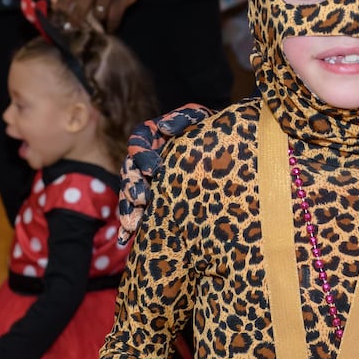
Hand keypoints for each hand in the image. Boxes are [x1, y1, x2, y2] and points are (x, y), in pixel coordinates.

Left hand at [55, 0, 150, 31]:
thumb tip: (57, 3)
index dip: (59, 11)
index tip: (58, 20)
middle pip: (79, 10)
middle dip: (75, 22)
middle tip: (75, 30)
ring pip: (98, 16)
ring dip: (97, 24)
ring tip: (96, 28)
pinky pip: (114, 18)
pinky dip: (111, 26)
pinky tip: (109, 29)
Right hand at [117, 105, 213, 247]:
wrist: (229, 148)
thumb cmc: (213, 129)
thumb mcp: (201, 118)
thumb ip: (183, 119)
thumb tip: (163, 127)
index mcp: (155, 136)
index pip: (139, 140)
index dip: (142, 154)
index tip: (153, 170)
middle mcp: (148, 157)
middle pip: (130, 170)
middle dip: (132, 186)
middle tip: (141, 200)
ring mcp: (150, 179)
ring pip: (131, 193)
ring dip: (130, 208)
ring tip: (134, 223)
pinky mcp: (157, 199)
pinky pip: (139, 212)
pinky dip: (132, 225)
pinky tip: (128, 239)